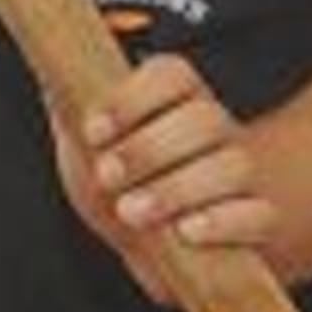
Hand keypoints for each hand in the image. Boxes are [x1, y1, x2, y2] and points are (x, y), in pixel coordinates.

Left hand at [46, 54, 273, 306]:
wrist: (154, 246)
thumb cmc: (121, 185)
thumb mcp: (85, 147)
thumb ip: (69, 104)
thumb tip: (53, 65)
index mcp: (177, 101)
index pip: (173, 74)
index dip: (132, 97)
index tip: (93, 131)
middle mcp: (216, 131)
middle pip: (203, 119)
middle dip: (148, 149)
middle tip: (107, 176)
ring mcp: (242, 175)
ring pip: (233, 166)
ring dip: (177, 189)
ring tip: (131, 211)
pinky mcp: (257, 221)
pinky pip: (258, 214)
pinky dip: (224, 222)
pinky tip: (186, 232)